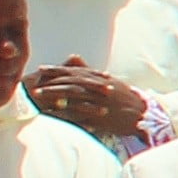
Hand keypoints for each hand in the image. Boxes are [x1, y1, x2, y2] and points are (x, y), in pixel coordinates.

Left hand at [28, 61, 150, 144]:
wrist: (143, 114)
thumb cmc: (125, 97)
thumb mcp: (109, 80)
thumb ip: (89, 70)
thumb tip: (72, 58)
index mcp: (101, 80)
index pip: (76, 72)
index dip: (57, 71)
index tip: (41, 69)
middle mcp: (99, 90)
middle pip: (72, 84)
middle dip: (52, 84)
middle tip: (34, 85)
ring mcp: (100, 104)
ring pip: (73, 99)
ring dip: (54, 98)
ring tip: (39, 99)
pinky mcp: (100, 119)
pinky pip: (80, 116)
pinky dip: (65, 115)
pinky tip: (52, 116)